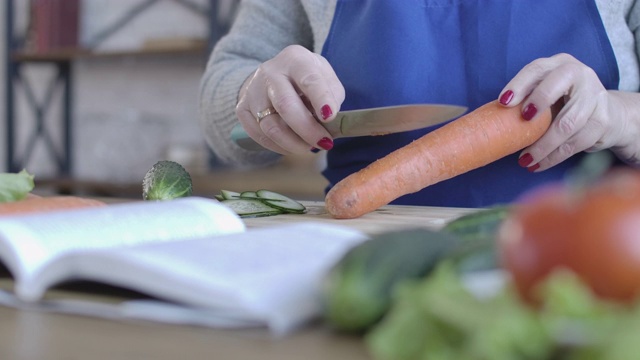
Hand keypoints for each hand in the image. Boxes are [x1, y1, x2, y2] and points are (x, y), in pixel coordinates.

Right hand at [235, 45, 344, 153]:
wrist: (273, 76)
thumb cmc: (306, 79)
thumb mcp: (325, 77)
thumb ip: (332, 96)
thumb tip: (329, 120)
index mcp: (295, 59)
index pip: (309, 79)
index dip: (321, 98)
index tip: (330, 117)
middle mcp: (270, 72)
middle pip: (285, 105)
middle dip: (307, 129)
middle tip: (324, 143)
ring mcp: (252, 90)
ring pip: (270, 126)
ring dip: (294, 143)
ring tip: (310, 148)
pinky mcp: (242, 109)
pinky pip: (259, 135)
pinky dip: (279, 147)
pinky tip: (292, 146)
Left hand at [498, 53, 639, 170]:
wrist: (609, 114)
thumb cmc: (564, 103)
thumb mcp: (546, 93)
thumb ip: (526, 99)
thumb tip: (492, 119)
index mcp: (558, 64)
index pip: (537, 69)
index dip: (520, 84)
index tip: (504, 102)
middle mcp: (580, 75)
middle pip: (556, 88)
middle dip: (538, 103)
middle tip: (522, 121)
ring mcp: (595, 97)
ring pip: (567, 124)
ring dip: (543, 146)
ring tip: (524, 160)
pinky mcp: (603, 121)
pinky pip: (576, 143)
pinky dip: (554, 157)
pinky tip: (539, 164)